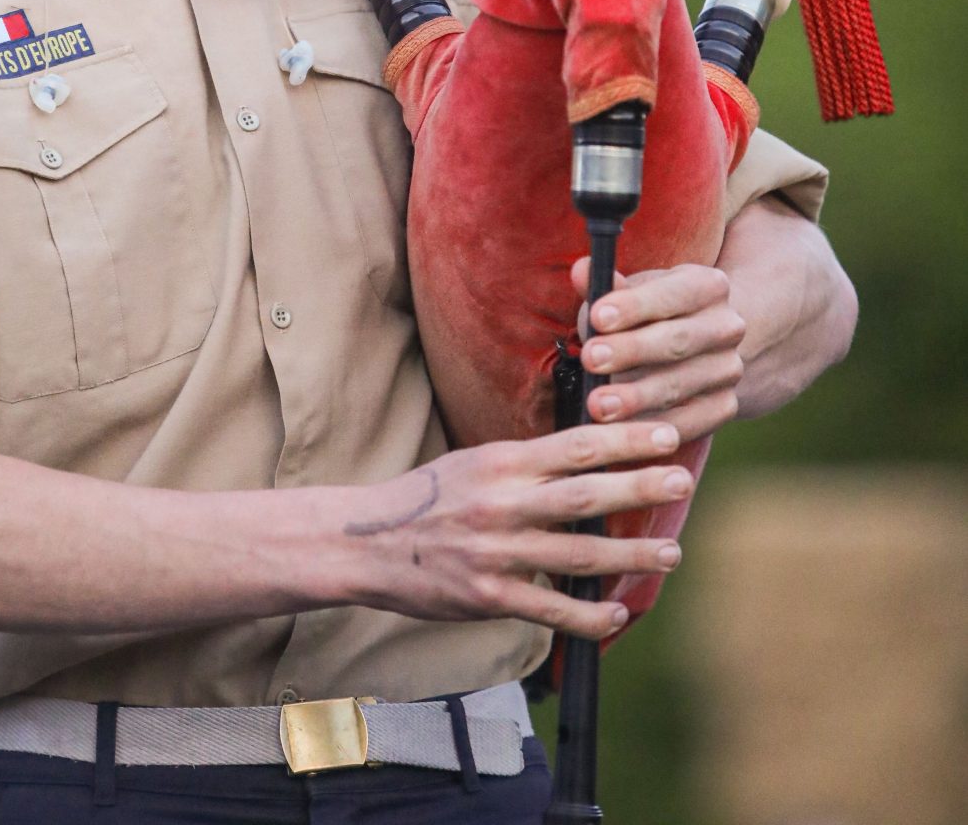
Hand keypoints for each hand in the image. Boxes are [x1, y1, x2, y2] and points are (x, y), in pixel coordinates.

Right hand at [346, 420, 694, 637]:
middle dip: (637, 488)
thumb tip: (588, 452)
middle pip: (582, 495)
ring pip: (576, 555)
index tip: (665, 434)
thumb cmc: (430, 498)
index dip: (623, 440)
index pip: (573, 446)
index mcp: (500, 463)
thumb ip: (527, 462)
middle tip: (682, 480)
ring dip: (629, 556)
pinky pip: (549, 608)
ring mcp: (496, 552)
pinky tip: (617, 613)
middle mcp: (501, 504)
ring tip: (671, 552)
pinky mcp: (488, 596)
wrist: (368, 542)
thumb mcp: (475, 462)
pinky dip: (588, 615)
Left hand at [575, 258, 746, 442]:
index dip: (634, 306)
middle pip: (676, 341)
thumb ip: (606, 284)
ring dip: (637, 397)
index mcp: (708, 286)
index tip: (598, 316)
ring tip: (598, 404)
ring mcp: (729, 369)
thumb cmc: (650, 312)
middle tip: (590, 359)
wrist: (698, 346)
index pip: (671, 294)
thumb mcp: (633, 291)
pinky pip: (690, 423)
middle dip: (631, 351)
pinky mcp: (725, 406)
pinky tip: (626, 435)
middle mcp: (726, 327)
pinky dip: (657, 430)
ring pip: (680, 384)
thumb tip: (582, 270)